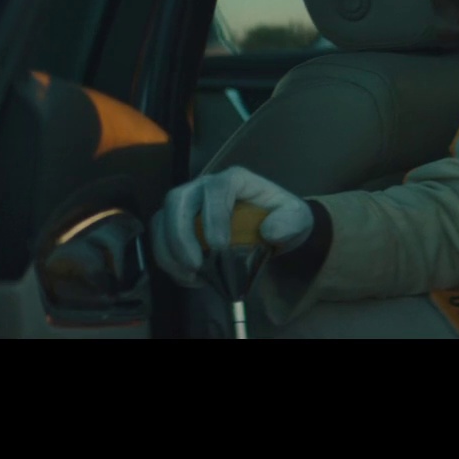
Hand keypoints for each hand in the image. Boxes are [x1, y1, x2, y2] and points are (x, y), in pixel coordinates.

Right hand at [149, 166, 313, 287]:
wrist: (273, 229)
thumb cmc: (282, 218)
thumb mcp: (297, 217)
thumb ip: (289, 221)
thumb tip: (270, 231)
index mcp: (234, 180)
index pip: (216, 188)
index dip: (213, 215)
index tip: (219, 246)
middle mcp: (204, 186)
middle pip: (178, 199)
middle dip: (180, 234)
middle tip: (195, 265)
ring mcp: (188, 204)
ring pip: (163, 219)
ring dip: (169, 250)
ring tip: (189, 275)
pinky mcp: (177, 224)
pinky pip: (161, 238)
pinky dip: (168, 260)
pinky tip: (188, 278)